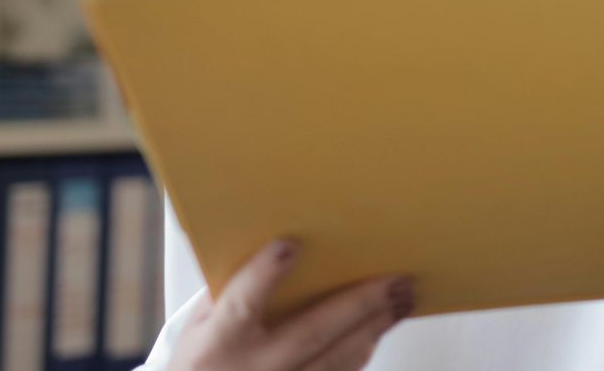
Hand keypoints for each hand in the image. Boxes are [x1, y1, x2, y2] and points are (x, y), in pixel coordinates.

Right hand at [174, 238, 412, 370]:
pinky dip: (363, 350)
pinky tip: (380, 328)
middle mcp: (255, 368)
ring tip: (404, 299)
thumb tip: (274, 246)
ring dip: (375, 325)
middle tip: (395, 278)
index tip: (289, 246)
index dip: (264, 275)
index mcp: (219, 342)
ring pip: (337, 357)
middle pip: (313, 332)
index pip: (242, 304)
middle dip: (359, 302)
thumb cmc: (202, 364)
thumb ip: (231, 292)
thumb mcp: (199, 326)